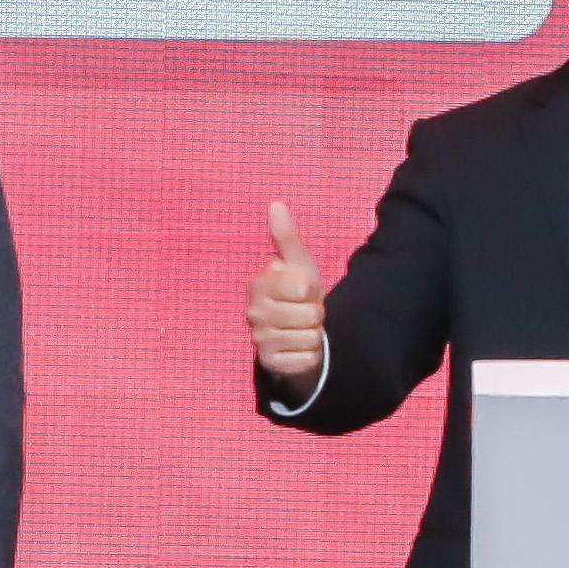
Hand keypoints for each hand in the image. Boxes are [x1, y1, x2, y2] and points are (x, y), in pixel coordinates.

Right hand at [249, 199, 329, 385]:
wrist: (295, 333)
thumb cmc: (297, 295)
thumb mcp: (298, 265)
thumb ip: (287, 238)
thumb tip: (276, 204)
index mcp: (259, 284)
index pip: (302, 287)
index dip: (311, 289)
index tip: (303, 291)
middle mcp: (253, 312)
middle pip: (309, 314)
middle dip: (315, 313)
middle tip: (304, 312)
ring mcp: (259, 339)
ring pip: (309, 337)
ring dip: (313, 335)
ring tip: (302, 329)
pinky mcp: (269, 363)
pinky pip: (305, 358)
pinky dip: (309, 355)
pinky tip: (299, 348)